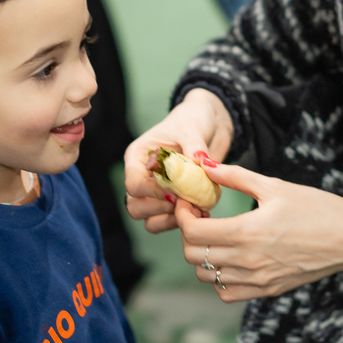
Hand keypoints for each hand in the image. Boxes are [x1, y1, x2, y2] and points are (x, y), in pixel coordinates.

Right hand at [123, 88, 233, 233]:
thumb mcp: (192, 128)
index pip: (133, 183)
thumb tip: (200, 161)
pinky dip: (182, 223)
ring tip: (193, 209)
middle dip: (159, 209)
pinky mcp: (172, 201)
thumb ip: (195, 145)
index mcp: (138, 157)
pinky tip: (201, 212)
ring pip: (148, 220)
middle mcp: (143, 176)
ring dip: (169, 220)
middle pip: (134, 206)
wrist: (210, 126)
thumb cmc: (193, 120)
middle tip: (184, 202)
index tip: (177, 190)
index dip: (153, 192)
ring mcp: (156, 192)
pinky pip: (168, 222)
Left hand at [175, 161, 342, 301]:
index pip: (192, 233)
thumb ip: (235, 176)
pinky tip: (230, 258)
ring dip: (202, 255)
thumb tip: (205, 165)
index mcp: (248, 232)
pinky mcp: (267, 290)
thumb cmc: (317, 208)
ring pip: (206, 276)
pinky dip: (219, 277)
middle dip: (189, 233)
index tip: (189, 203)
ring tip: (216, 235)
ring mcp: (258, 280)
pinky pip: (226, 292)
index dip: (182, 216)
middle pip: (193, 255)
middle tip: (201, 216)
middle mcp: (248, 261)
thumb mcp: (275, 186)